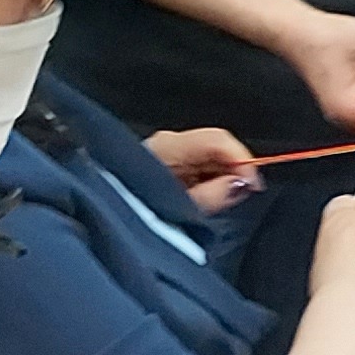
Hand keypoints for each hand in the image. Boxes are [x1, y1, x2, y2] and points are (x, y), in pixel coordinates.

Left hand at [144, 126, 259, 206]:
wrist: (99, 214)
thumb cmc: (133, 209)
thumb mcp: (178, 207)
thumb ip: (212, 195)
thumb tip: (241, 183)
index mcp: (169, 146)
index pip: (217, 139)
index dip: (242, 159)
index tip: (254, 184)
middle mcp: (167, 142)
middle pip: (215, 146)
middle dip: (234, 169)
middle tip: (242, 196)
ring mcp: (164, 150)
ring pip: (208, 156)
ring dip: (221, 175)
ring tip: (222, 201)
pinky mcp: (164, 162)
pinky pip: (197, 165)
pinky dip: (208, 179)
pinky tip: (206, 197)